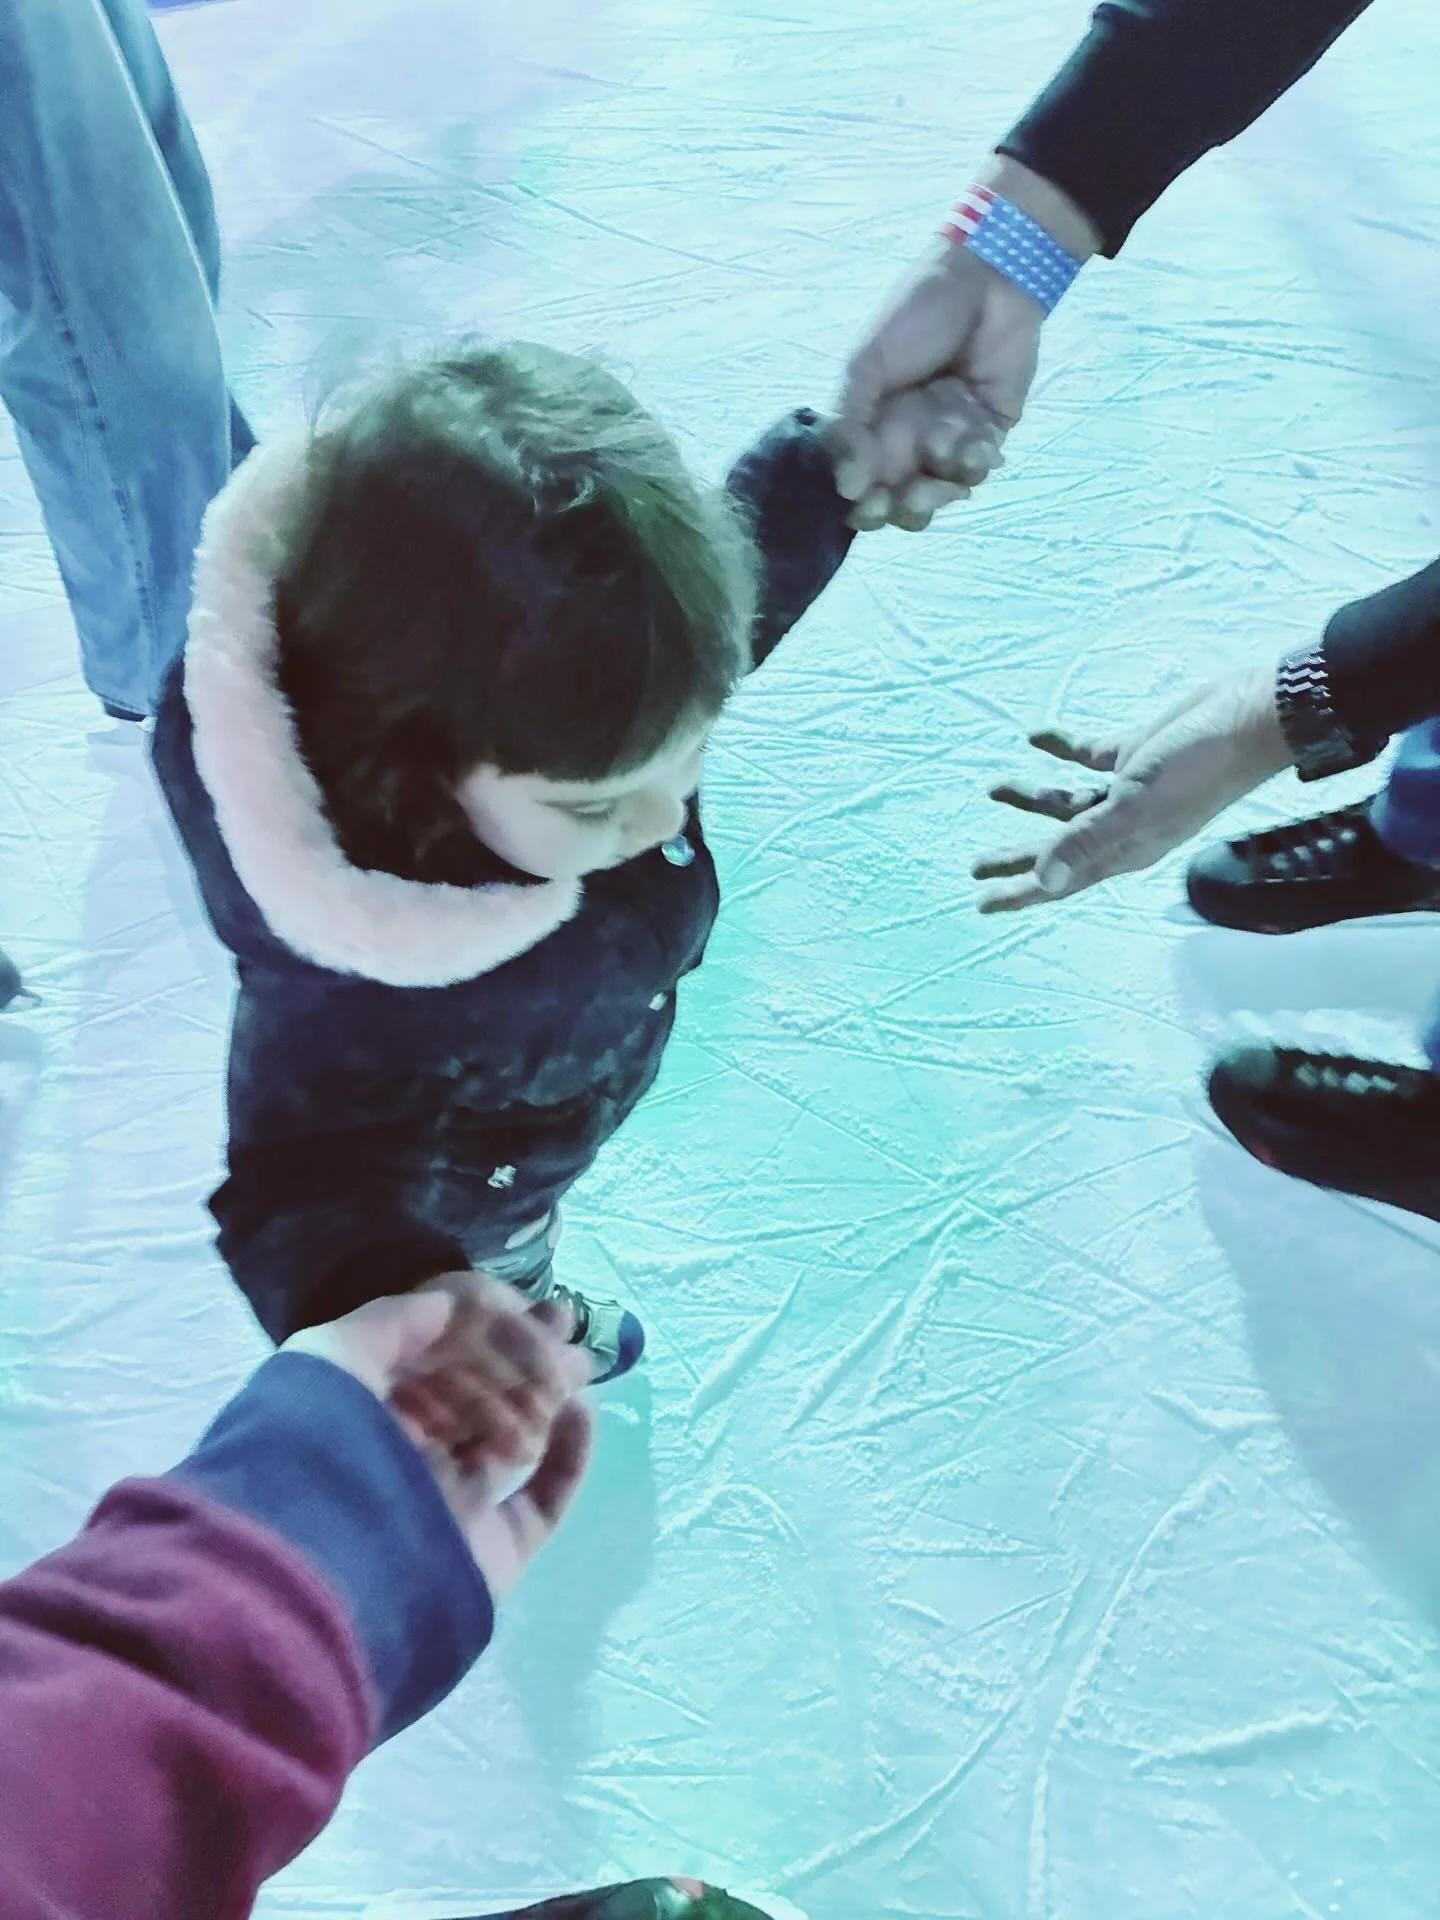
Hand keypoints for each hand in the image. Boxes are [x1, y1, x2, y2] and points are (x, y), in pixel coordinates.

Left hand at [283, 1283, 592, 1597]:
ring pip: (512, 1438)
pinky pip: (543, 1497)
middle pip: (475, 1395)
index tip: (519, 1300)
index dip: (476, 1328)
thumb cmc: (325, 1449)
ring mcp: (452, 1507)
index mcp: (361, 1419)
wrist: (337, 1572)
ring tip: (581, 1361)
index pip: (429, 1362)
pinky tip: (583, 1411)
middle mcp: (405, 1461)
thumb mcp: (329, 1356)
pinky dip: (570, 1455)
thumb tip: (450, 1303)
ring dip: (548, 1395)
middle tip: (566, 1320)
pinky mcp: (493, 1549)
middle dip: (522, 1355)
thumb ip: (389, 1322)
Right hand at [830, 157, 1100, 530]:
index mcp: (871, 427)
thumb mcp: (867, 365)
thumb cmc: (918, 314)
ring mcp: (949, 441)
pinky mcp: (989, 434)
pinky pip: (978, 469)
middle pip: (901, 503)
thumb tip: (844, 487)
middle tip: (903, 496)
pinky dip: (975, 460)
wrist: (988, 280)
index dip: (861, 505)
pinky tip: (976, 437)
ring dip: (942, 482)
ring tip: (945, 445)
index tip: (863, 500)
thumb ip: (849, 425)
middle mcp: (907, 441)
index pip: (860, 485)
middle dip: (902, 507)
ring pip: (942, 493)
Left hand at [972, 667, 1292, 912]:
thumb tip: (1042, 879)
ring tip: (993, 787)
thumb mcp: (1134, 808)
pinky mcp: (1133, 755)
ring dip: (1031, 795)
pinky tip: (1035, 737)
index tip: (981, 904)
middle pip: (1056, 847)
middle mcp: (1122, 827)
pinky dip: (1059, 748)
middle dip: (1015, 856)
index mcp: (1123, 849)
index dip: (1019, 894)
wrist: (1247, 719)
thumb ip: (1085, 842)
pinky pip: (1087, 756)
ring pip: (1067, 802)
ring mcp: (1127, 791)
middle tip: (973, 865)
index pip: (1059, 881)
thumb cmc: (1196, 769)